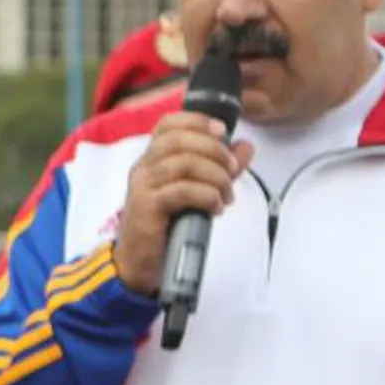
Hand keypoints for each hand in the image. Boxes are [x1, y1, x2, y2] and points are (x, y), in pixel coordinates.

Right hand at [114, 111, 256, 294]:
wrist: (139, 262)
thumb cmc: (167, 226)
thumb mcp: (198, 190)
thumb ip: (220, 167)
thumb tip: (245, 146)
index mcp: (152, 158)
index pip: (168, 123)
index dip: (198, 121)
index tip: (224, 133)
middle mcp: (143, 167)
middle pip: (179, 140)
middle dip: (214, 150)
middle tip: (232, 170)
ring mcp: (143, 186)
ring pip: (183, 164)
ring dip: (215, 176)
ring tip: (226, 196)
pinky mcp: (147, 208)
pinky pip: (182, 191)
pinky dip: (207, 196)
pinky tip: (215, 208)